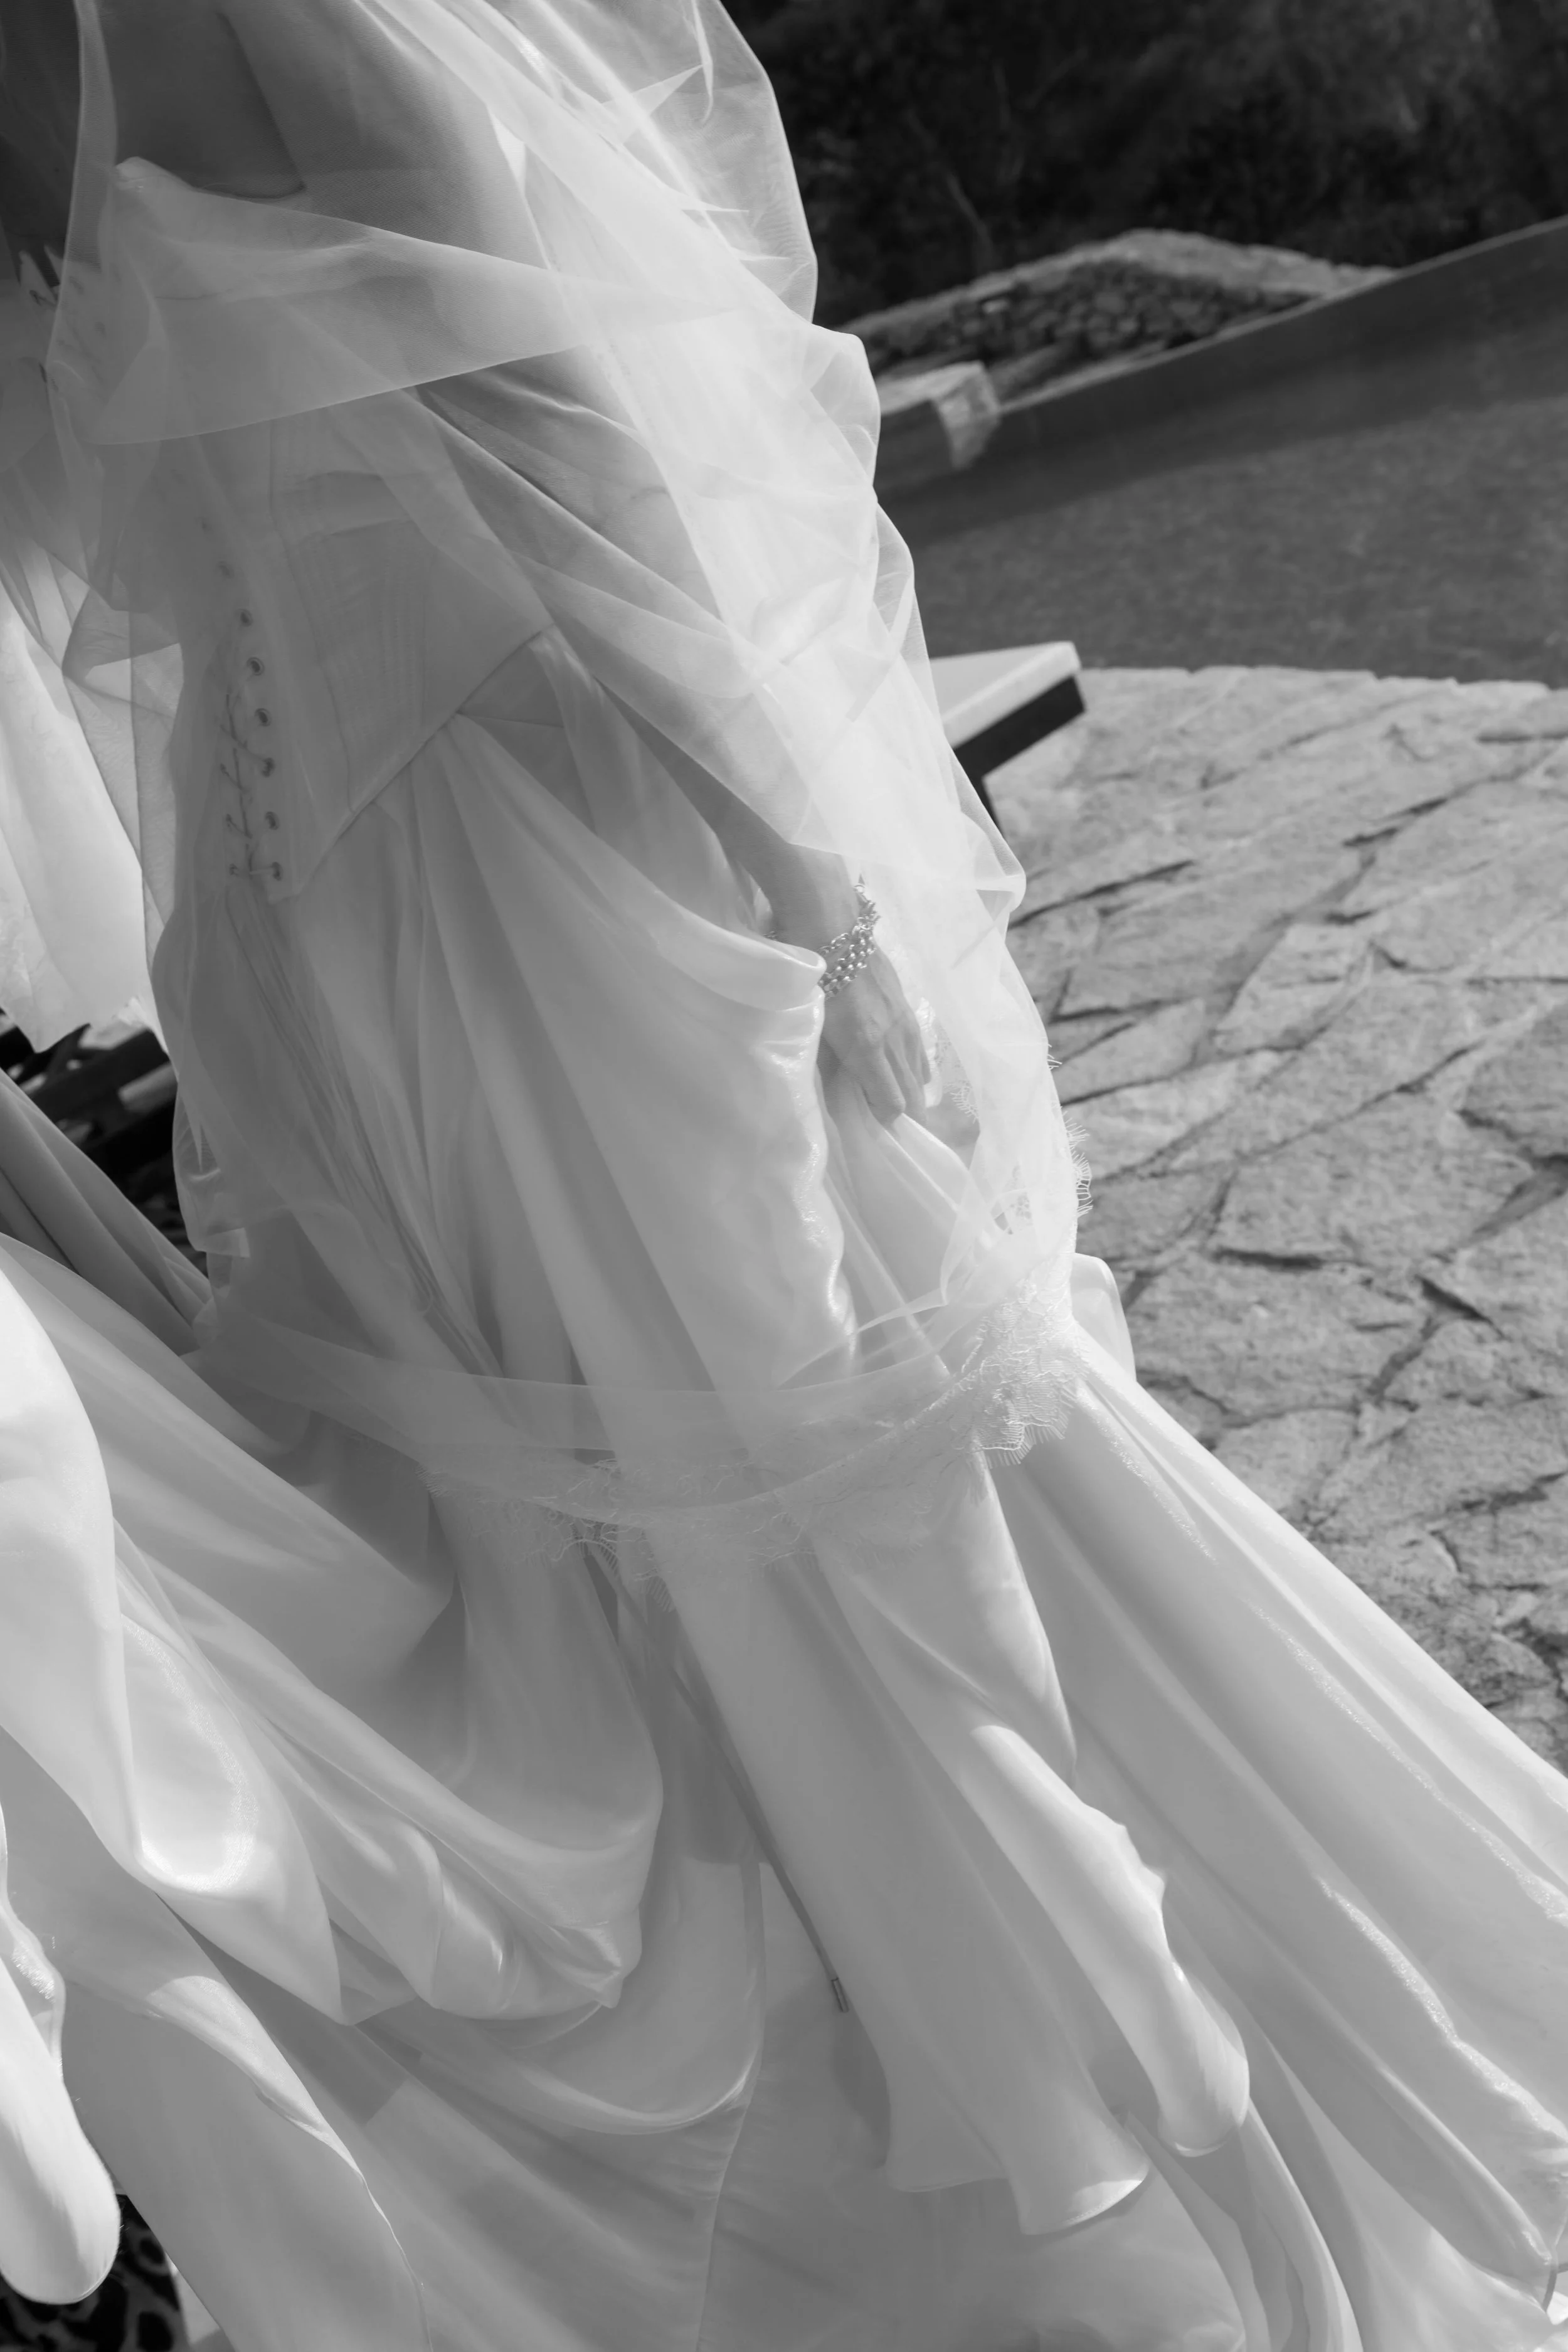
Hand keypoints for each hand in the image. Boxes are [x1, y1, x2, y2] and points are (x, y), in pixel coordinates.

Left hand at [819, 945, 930, 1126]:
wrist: (832, 927)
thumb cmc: (813, 980)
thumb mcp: (814, 1027)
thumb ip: (827, 1063)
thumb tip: (837, 1092)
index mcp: (867, 1049)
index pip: (892, 1102)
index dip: (886, 1122)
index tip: (874, 1132)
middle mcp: (893, 1040)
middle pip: (913, 1093)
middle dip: (909, 1118)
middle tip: (900, 1137)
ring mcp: (904, 1023)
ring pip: (920, 1072)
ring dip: (915, 1094)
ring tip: (908, 1111)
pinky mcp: (907, 1008)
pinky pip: (920, 1049)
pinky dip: (918, 1068)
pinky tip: (914, 1074)